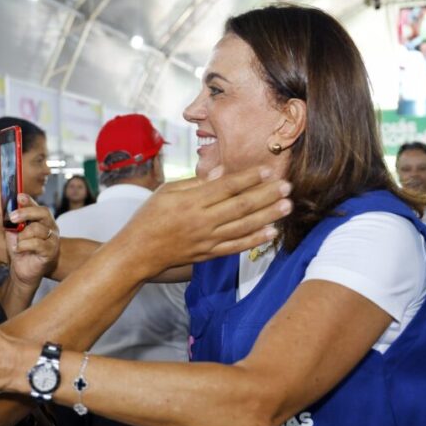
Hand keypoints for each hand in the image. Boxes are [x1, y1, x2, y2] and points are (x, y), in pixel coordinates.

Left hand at [0, 193, 59, 287]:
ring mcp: (52, 239)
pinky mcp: (51, 251)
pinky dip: (23, 246)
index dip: (28, 200)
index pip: (36, 204)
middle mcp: (50, 226)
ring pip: (36, 229)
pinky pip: (37, 243)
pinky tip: (19, 249)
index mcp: (41, 218)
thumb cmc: (20, 248)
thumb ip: (4, 212)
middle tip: (11, 217)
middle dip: (25, 213)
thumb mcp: (9, 228)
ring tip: (17, 243)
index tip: (18, 197)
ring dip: (21, 236)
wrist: (22, 270)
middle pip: (43, 212)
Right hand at [111, 166, 291, 276]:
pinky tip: (270, 233)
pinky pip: (235, 248)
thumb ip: (196, 182)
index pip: (226, 187)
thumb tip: (222, 172)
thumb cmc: (149, 217)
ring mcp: (206, 240)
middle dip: (266, 195)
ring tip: (286, 206)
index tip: (268, 170)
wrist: (138, 252)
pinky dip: (254, 241)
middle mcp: (202, 221)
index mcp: (191, 201)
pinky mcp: (208, 255)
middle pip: (241, 206)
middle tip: (287, 186)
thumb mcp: (167, 191)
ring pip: (243, 226)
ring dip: (267, 216)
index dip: (249, 178)